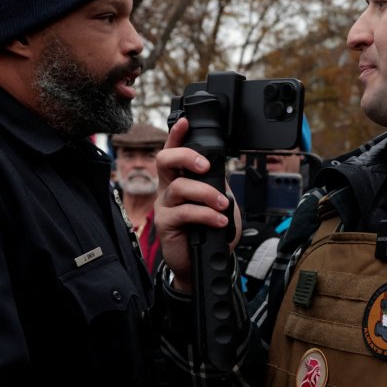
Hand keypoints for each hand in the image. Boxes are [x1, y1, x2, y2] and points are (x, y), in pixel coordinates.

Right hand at [154, 118, 237, 293]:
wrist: (203, 265)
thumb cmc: (210, 232)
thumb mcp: (219, 203)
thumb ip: (217, 185)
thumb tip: (220, 171)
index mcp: (180, 179)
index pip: (173, 152)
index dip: (176, 135)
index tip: (185, 121)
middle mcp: (168, 189)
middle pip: (165, 160)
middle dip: (187, 156)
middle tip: (206, 167)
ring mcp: (165, 206)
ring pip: (180, 187)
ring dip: (206, 194)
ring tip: (222, 206)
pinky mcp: (165, 224)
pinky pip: (185, 212)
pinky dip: (206, 215)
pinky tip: (218, 221)